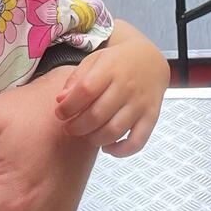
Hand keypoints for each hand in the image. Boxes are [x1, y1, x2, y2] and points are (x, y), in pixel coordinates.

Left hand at [54, 20, 167, 156]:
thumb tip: (60, 101)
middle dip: (77, 127)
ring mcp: (140, 103)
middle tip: (69, 128)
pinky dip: (121, 151)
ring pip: (114, 130)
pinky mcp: (151, 117)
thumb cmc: (118, 61)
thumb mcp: (94, 60)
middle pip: (97, 114)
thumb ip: (76, 79)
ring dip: (94, 139)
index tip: (60, 113)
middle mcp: (127, 86)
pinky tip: (108, 147)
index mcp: (110, 68)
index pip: (85, 91)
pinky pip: (137, 141)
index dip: (68, 106)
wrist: (150, 59)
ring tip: (86, 135)